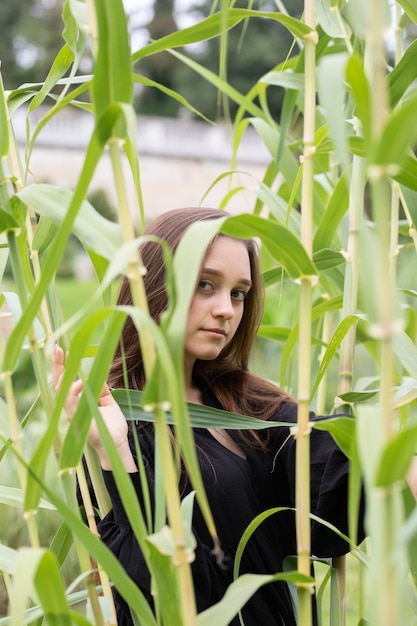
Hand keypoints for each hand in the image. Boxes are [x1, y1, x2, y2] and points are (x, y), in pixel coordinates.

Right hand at [53, 346, 136, 471]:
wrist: (118, 446)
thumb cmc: (113, 427)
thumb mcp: (108, 403)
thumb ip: (102, 391)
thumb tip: (98, 375)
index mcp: (77, 403)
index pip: (66, 382)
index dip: (63, 366)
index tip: (63, 350)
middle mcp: (72, 408)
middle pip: (59, 384)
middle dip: (58, 366)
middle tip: (58, 348)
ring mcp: (73, 415)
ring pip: (62, 391)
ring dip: (65, 374)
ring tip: (69, 358)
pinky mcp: (78, 421)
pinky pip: (72, 403)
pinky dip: (74, 391)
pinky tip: (81, 381)